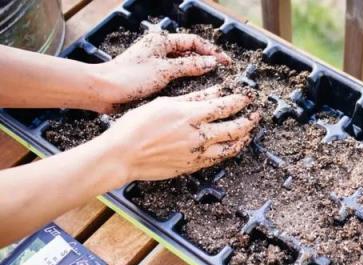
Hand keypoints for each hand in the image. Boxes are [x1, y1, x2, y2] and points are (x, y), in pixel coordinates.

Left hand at [92, 32, 230, 112]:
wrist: (104, 91)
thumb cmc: (129, 77)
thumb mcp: (164, 70)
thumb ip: (190, 66)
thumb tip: (211, 63)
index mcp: (162, 41)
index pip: (194, 42)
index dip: (211, 51)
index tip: (225, 62)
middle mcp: (159, 50)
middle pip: (189, 52)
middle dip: (206, 60)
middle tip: (223, 71)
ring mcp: (155, 64)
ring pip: (183, 65)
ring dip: (197, 71)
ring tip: (212, 81)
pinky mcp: (151, 78)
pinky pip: (174, 76)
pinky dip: (186, 81)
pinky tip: (193, 91)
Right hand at [100, 87, 258, 181]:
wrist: (123, 155)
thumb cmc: (137, 126)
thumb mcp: (165, 103)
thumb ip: (193, 98)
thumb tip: (215, 91)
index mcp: (191, 115)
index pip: (226, 106)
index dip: (241, 100)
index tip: (248, 96)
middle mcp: (198, 135)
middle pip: (235, 127)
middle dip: (250, 119)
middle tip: (256, 114)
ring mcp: (197, 153)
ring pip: (231, 146)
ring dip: (244, 137)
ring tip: (249, 131)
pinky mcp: (192, 166)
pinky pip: (218, 159)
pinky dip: (229, 151)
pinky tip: (232, 146)